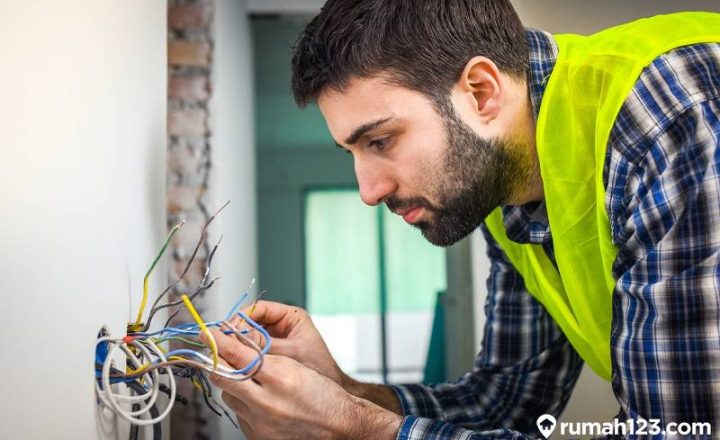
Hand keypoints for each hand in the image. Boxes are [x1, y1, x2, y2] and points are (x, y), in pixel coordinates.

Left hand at [208, 327, 402, 439]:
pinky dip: (243, 403)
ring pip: (229, 396)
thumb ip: (263, 356)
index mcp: (280, 379)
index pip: (238, 355)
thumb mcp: (296, 366)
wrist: (339, 426)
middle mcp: (266, 403)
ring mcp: (260, 424)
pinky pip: (238, 414)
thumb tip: (233, 343)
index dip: (220, 342)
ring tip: (250, 379)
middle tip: (218, 352)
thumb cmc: (323, 394)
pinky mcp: (257, 437)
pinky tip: (258, 399)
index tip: (209, 334)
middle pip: (224, 377)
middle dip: (219, 362)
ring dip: (233, 384)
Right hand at [232, 301, 345, 384]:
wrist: (328, 396)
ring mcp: (275, 339)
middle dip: (236, 333)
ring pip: (248, 337)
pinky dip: (243, 356)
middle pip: (250, 322)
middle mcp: (281, 325)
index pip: (258, 308)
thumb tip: (235, 340)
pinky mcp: (270, 354)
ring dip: (238, 346)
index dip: (240, 318)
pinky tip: (236, 364)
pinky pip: (251, 351)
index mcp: (291, 316)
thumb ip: (263, 346)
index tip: (228, 330)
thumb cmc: (319, 369)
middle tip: (223, 344)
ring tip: (227, 355)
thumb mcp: (290, 354)